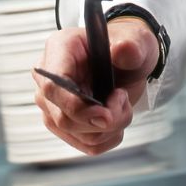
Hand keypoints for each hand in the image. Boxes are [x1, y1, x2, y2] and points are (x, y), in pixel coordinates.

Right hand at [32, 19, 159, 154]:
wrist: (129, 62)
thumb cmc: (126, 48)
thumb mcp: (136, 41)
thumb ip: (132, 47)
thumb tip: (124, 50)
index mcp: (59, 50)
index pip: (53, 87)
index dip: (77, 106)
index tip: (106, 113)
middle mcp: (48, 80)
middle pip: (63, 118)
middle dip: (103, 118)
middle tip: (123, 99)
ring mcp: (54, 106)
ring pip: (78, 134)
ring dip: (111, 127)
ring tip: (122, 103)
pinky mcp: (65, 126)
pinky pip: (88, 145)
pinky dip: (109, 138)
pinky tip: (117, 118)